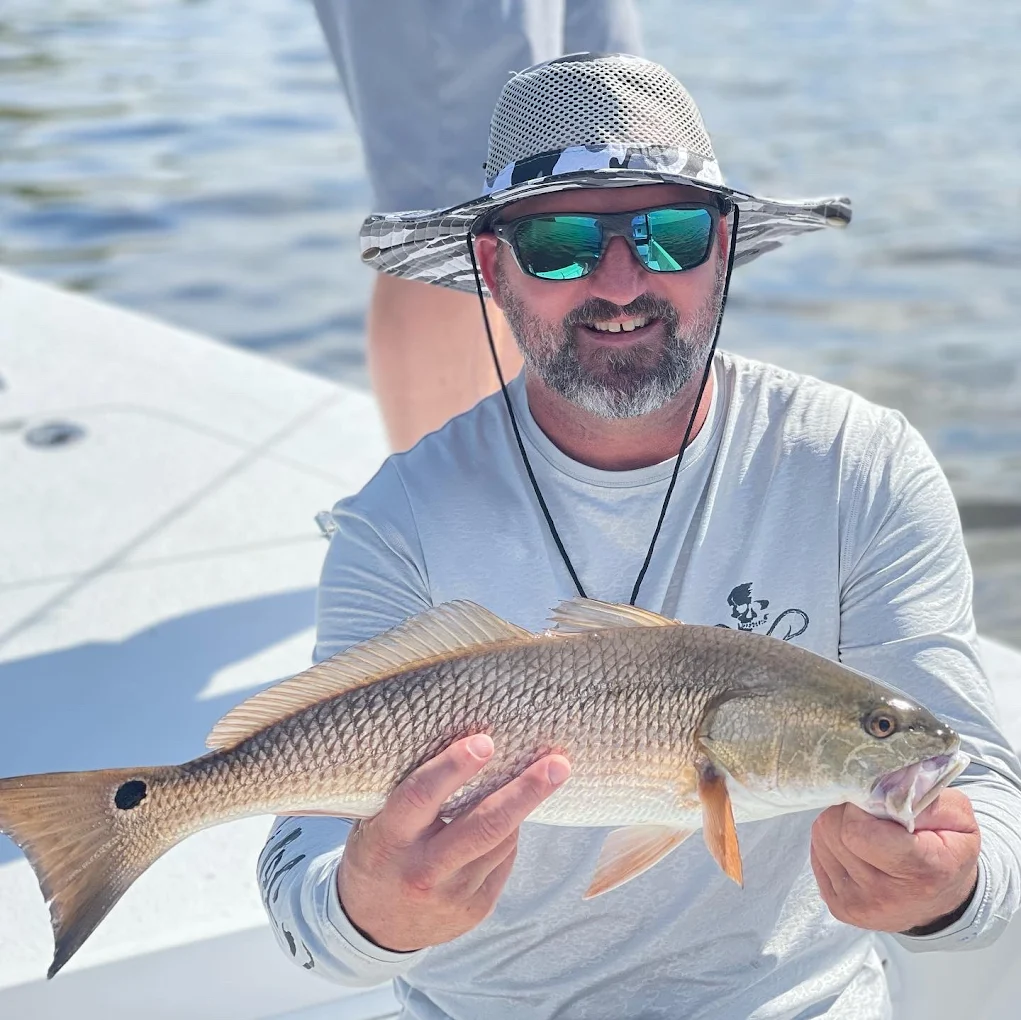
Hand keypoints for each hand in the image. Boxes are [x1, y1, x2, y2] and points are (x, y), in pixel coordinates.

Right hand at [337, 734, 570, 951]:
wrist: (372, 927)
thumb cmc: (380, 852)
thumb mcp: (378, 821)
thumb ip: (413, 793)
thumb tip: (470, 745)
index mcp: (390, 838)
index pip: (420, 795)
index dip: (454, 767)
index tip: (485, 741)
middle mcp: (422, 869)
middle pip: (484, 825)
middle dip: (526, 792)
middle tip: (556, 764)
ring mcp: (451, 895)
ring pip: (503, 841)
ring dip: (521, 808)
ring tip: (538, 777)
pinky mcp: (475, 910)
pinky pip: (504, 861)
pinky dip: (509, 836)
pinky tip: (505, 822)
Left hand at [810, 788, 979, 932]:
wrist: (943, 901)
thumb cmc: (948, 852)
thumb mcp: (958, 818)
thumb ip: (925, 795)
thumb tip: (884, 785)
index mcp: (921, 870)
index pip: (857, 830)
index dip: (862, 808)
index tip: (877, 804)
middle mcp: (886, 896)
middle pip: (833, 830)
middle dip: (848, 812)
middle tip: (871, 815)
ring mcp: (859, 906)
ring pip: (821, 838)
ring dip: (838, 826)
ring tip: (867, 831)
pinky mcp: (840, 908)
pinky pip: (817, 855)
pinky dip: (832, 844)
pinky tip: (858, 849)